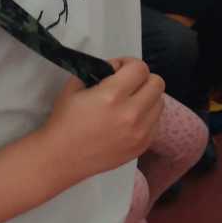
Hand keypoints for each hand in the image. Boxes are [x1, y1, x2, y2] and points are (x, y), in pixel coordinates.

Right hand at [40, 58, 164, 181]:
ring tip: (129, 103)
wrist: (61, 158)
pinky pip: (157, 122)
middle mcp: (131, 113)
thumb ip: (99, 72)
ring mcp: (140, 132)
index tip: (118, 70)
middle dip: (142, 79)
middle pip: (157, 83)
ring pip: (160, 102)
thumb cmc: (64, 121)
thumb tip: (117, 69)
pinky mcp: (143, 146)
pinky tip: (130, 120)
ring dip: (147, 97)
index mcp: (112, 96)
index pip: (140, 68)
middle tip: (127, 85)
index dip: (128, 64)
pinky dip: (147, 116)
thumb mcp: (75, 86)